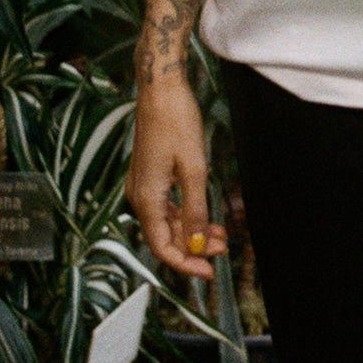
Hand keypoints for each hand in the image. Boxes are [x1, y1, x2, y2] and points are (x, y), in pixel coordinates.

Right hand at [127, 75, 226, 279]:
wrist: (161, 90)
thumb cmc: (175, 122)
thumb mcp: (193, 169)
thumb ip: (194, 209)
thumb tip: (194, 243)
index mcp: (146, 199)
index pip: (162, 246)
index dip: (184, 264)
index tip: (207, 273)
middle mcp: (139, 196)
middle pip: (165, 236)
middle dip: (194, 247)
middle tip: (222, 250)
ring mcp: (144, 185)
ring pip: (169, 221)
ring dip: (193, 231)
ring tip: (221, 235)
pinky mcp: (151, 175)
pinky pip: (168, 205)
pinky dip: (187, 214)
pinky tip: (206, 217)